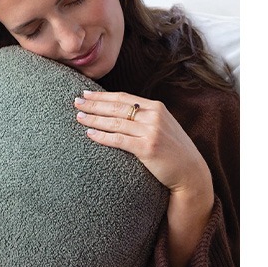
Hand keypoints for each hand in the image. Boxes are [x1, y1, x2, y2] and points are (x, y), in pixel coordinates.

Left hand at [73, 90, 213, 266]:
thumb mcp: (163, 126)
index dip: (102, 96)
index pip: (123, 98)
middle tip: (76, 102)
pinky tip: (90, 134)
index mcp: (156, 107)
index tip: (86, 93)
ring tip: (78, 117)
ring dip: (94, 118)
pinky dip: (103, 136)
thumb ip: (145, 117)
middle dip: (94, 104)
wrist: (191, 172)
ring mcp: (151, 131)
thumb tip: (119, 112)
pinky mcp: (148, 148)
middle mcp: (154, 116)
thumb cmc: (173, 151)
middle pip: (116, 107)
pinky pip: (119, 140)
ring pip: (115, 122)